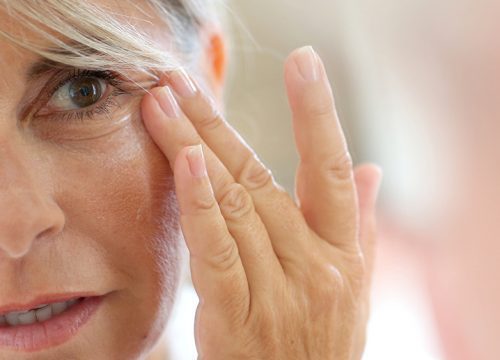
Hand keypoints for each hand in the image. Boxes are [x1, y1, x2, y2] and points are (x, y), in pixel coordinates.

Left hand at [141, 46, 381, 359]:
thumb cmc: (323, 346)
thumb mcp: (356, 289)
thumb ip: (363, 227)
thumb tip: (373, 170)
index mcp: (344, 252)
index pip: (334, 169)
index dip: (320, 113)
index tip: (304, 63)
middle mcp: (316, 264)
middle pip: (260, 178)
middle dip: (214, 124)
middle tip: (179, 82)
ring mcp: (280, 291)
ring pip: (234, 205)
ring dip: (193, 148)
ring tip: (161, 106)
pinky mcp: (240, 319)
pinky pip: (219, 253)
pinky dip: (201, 206)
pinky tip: (185, 162)